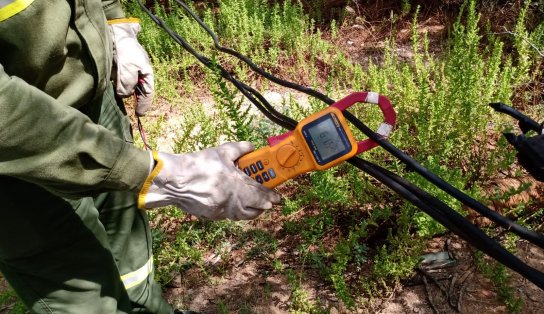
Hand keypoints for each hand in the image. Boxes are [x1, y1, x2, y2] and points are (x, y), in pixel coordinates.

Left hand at [109, 18, 153, 115]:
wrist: (115, 34)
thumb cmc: (125, 50)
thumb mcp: (128, 69)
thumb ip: (128, 84)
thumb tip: (124, 95)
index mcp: (146, 73)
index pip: (147, 93)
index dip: (144, 104)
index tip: (139, 114)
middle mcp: (139, 73)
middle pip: (139, 91)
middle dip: (136, 100)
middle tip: (132, 111)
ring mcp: (129, 71)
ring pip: (129, 87)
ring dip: (125, 93)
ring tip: (121, 99)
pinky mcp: (120, 69)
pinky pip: (120, 81)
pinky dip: (119, 87)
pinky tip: (114, 89)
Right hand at [138, 142, 280, 219]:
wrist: (173, 180)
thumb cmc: (197, 164)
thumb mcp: (221, 152)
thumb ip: (239, 149)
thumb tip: (251, 146)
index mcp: (235, 184)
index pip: (259, 194)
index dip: (271, 197)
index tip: (278, 198)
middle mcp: (230, 200)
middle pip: (253, 210)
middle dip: (262, 207)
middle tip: (268, 202)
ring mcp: (220, 210)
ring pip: (241, 215)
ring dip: (250, 211)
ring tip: (254, 206)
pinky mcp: (210, 215)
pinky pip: (227, 215)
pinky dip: (234, 212)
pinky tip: (234, 205)